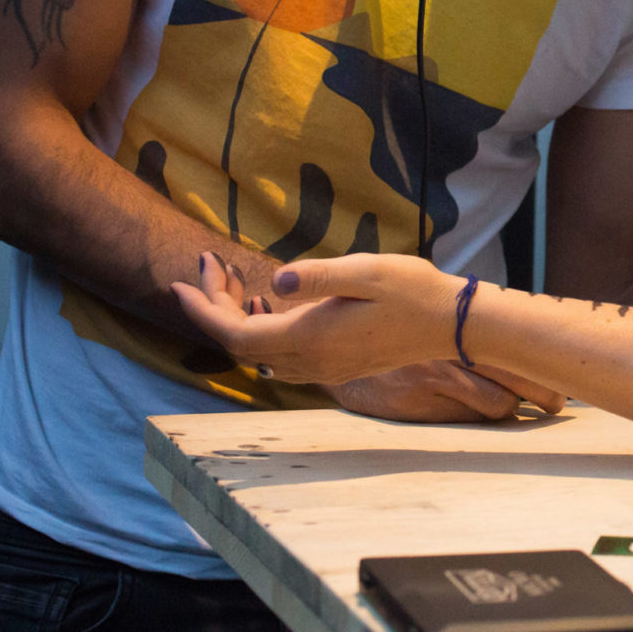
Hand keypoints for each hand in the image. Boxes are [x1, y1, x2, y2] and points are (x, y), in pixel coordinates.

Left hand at [169, 253, 564, 415]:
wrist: (452, 325)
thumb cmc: (412, 291)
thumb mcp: (366, 271)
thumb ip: (319, 276)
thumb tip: (275, 278)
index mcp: (308, 338)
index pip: (235, 333)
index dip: (202, 309)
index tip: (181, 280)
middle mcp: (309, 360)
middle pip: (241, 342)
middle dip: (215, 305)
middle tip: (208, 265)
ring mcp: (322, 367)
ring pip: (258, 351)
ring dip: (237, 317)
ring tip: (229, 279)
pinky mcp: (335, 364)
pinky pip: (280, 355)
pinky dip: (261, 329)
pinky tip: (267, 302)